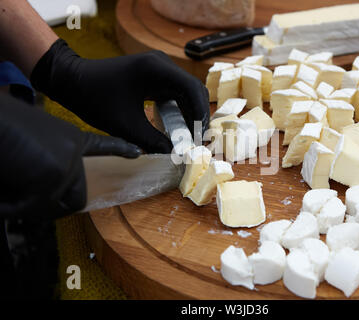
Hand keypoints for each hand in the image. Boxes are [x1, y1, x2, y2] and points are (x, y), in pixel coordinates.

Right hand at [0, 93, 140, 218]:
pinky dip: (9, 205)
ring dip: (24, 204)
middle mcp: (73, 150)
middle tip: (24, 198)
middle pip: (77, 198)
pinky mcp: (55, 174)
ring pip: (52, 207)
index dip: (120, 149)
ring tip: (7, 185)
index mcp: (70, 138)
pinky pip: (32, 208)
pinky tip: (1, 189)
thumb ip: (45, 165)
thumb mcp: (30, 146)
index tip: (137, 153)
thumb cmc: (2, 128)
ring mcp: (67, 162)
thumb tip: (40, 191)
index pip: (103, 145)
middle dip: (52, 206)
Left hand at [30, 39, 209, 153]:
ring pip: (185, 92)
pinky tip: (177, 127)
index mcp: (157, 69)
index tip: (201, 137)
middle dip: (197, 116)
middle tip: (198, 140)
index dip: (201, 114)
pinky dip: (178, 110)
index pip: (193, 90)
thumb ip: (153, 141)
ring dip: (189, 113)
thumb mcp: (126, 125)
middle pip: (193, 90)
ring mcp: (159, 68)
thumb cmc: (95, 99)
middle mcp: (162, 64)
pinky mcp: (154, 75)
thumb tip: (175, 156)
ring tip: (189, 137)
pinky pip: (174, 92)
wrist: (71, 80)